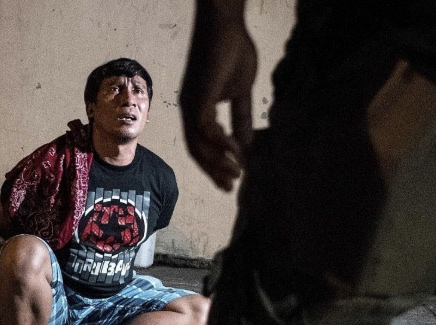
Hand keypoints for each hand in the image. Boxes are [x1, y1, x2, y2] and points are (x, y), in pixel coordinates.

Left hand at [179, 1, 256, 191]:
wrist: (226, 25)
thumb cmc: (233, 52)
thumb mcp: (240, 92)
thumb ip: (240, 117)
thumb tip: (246, 143)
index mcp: (197, 108)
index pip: (202, 144)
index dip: (215, 164)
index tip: (231, 179)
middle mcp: (189, 109)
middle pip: (197, 150)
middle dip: (214, 171)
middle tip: (230, 187)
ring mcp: (190, 103)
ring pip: (199, 144)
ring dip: (217, 162)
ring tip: (236, 174)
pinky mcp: (196, 97)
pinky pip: (205, 129)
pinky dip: (221, 143)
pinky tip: (236, 153)